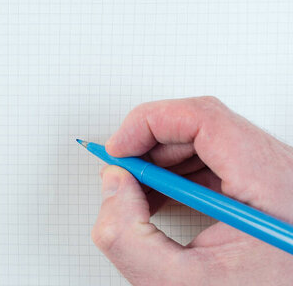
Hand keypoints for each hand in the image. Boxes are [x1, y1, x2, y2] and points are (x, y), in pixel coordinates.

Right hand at [93, 97, 292, 285]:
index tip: (118, 149)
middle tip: (119, 172)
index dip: (150, 123)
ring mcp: (273, 179)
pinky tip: (157, 199)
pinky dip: (177, 175)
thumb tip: (113, 182)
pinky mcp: (263, 187)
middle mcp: (280, 174)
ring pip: (205, 141)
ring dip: (160, 161)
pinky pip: (213, 161)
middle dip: (149, 145)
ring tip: (135, 193)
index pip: (206, 120)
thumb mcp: (175, 284)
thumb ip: (126, 234)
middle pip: (203, 126)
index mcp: (271, 188)